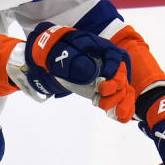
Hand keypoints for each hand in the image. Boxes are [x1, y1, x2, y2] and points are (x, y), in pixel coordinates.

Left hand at [10, 22, 135, 120]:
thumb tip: (89, 73)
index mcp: (97, 47)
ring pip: (122, 87)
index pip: (114, 56)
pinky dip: (122, 107)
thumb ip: (69, 60)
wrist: (41, 60)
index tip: (103, 84)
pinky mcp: (102, 88)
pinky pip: (118, 97)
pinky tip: (120, 117)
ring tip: (110, 111)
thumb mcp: (55, 53)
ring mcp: (105, 75)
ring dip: (120, 100)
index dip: (113, 70)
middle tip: (103, 98)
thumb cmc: (50, 52)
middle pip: (120, 73)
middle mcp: (105, 61)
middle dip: (116, 87)